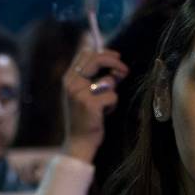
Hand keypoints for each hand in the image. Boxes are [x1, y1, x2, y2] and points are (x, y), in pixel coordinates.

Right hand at [62, 47, 128, 163]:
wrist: (79, 142)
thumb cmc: (86, 117)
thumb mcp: (85, 94)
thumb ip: (96, 77)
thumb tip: (117, 64)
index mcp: (69, 78)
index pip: (86, 53)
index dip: (104, 52)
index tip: (117, 56)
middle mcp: (72, 83)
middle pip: (96, 59)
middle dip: (115, 63)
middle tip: (125, 71)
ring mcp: (79, 93)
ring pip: (108, 81)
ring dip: (112, 92)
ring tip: (104, 105)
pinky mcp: (90, 104)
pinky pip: (112, 96)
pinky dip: (112, 105)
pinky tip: (104, 114)